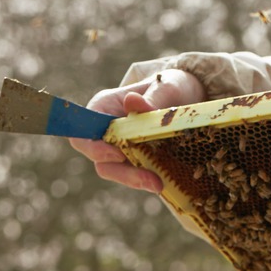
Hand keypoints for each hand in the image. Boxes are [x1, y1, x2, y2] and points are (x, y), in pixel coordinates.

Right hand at [68, 69, 205, 192]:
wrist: (187, 96)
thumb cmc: (171, 86)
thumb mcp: (167, 88)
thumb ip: (151, 98)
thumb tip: (132, 102)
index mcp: (104, 106)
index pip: (83, 130)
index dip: (94, 146)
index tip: (118, 153)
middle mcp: (106, 129)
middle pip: (99, 157)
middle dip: (122, 172)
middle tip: (149, 180)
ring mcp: (119, 146)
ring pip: (115, 170)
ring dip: (134, 180)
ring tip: (158, 184)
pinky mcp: (134, 158)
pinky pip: (133, 174)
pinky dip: (145, 180)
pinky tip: (163, 182)